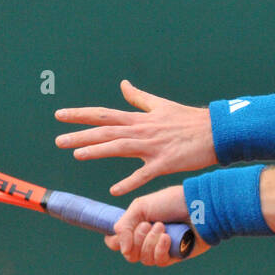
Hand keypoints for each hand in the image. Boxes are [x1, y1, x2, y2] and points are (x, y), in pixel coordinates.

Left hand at [54, 79, 215, 193]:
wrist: (216, 131)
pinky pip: (144, 173)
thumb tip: (122, 84)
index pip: (104, 114)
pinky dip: (130, 181)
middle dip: (81, 135)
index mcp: (140, 118)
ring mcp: (153, 146)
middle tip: (58, 140)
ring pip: (120, 147)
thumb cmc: (189, 119)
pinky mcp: (166, 162)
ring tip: (77, 154)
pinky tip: (115, 189)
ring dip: (98, 151)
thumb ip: (139, 98)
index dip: (81, 115)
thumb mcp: (161, 104)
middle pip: (107, 131)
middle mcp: (142, 130)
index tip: (60, 115)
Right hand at [103, 185, 210, 266]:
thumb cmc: (171, 202)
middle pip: (129, 254)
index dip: (115, 242)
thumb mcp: (140, 206)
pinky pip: (159, 261)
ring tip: (162, 227)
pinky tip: (167, 238)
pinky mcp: (174, 256)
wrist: (198, 206)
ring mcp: (160, 249)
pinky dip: (160, 250)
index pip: (116, 243)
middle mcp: (147, 239)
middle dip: (137, 238)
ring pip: (144, 259)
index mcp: (137, 226)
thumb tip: (123, 250)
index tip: (122, 234)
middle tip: (149, 224)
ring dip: (150, 242)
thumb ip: (124, 225)